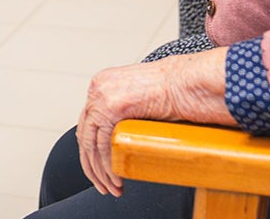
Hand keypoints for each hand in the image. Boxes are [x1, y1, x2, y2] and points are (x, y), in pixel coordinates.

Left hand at [76, 49, 230, 196]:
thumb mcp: (138, 97)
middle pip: (85, 135)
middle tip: (102, 185)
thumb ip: (124, 111)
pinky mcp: (111, 108)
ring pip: (91, 143)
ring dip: (100, 171)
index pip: (87, 123)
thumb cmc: (171, 90)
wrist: (184, 82)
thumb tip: (120, 135)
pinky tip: (117, 178)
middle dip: (92, 165)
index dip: (91, 149)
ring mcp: (101, 97)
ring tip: (112, 188)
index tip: (98, 168)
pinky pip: (103, 145)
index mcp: (100, 84)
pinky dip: (108, 165)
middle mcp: (96, 89)